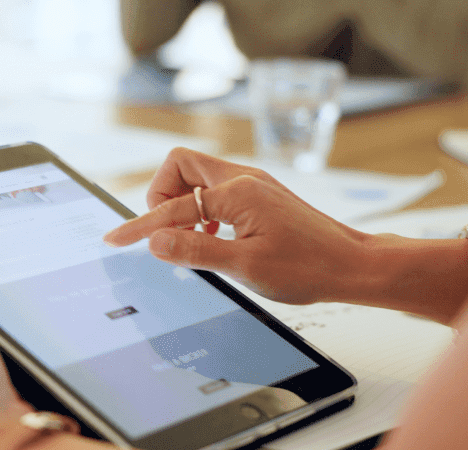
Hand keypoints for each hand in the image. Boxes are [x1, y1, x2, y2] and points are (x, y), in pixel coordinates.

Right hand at [102, 148, 371, 304]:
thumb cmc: (308, 267)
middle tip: (162, 231)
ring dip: (181, 204)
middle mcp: (243, 179)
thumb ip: (194, 251)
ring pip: (197, 177)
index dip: (140, 227)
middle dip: (160, 195)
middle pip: (180, 165)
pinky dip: (200, 211)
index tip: (115, 240)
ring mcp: (253, 185)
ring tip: (187, 240)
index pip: (172, 208)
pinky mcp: (259, 196)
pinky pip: (214, 191)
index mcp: (238, 192)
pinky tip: (210, 239)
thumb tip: (154, 242)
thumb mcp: (244, 267)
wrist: (353, 266)